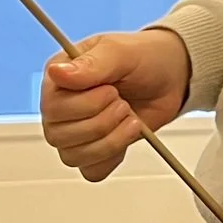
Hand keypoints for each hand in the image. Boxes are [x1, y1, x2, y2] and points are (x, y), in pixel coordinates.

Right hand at [39, 30, 190, 180]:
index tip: (111, 90)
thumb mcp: (120, 52)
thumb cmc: (143, 58)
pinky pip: (92, 170)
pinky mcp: (95, 151)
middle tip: (122, 103)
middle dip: (101, 122)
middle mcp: (62, 107)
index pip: (52, 108)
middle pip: (59, 136)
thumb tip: (56, 71)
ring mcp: (76, 132)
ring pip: (73, 156)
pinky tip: (125, 135)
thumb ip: (90, 64)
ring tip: (128, 117)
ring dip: (109, 140)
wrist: (170, 76)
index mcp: (59, 79)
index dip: (85, 105)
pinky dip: (112, 157)